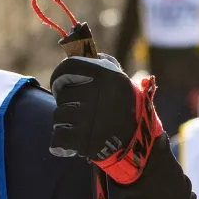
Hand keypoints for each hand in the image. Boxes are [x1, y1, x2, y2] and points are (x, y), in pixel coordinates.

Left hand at [48, 55, 163, 184]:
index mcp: (108, 76)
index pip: (68, 67)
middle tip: (80, 112)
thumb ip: (103, 65)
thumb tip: (77, 50)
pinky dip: (61, 143)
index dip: (61, 76)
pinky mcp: (84, 141)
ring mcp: (90, 119)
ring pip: (59, 116)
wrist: (141, 149)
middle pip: (63, 95)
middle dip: (67, 104)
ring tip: (82, 128)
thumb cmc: (129, 111)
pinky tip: (73, 143)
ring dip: (65, 124)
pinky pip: (57, 138)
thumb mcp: (123, 83)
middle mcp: (98, 95)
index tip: (62, 84)